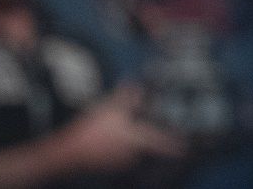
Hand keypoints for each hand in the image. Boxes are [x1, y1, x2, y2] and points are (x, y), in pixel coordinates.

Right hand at [49, 84, 185, 173]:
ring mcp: (120, 163)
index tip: (186, 145)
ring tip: (121, 133)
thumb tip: (138, 86)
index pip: (161, 142)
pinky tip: (109, 140)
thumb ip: (126, 98)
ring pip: (133, 152)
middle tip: (149, 130)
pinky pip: (120, 157)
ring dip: (132, 144)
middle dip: (149, 139)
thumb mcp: (109, 108)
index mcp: (135, 140)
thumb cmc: (90, 130)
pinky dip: (120, 149)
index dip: (174, 144)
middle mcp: (131, 155)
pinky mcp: (108, 167)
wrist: (67, 154)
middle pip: (147, 147)